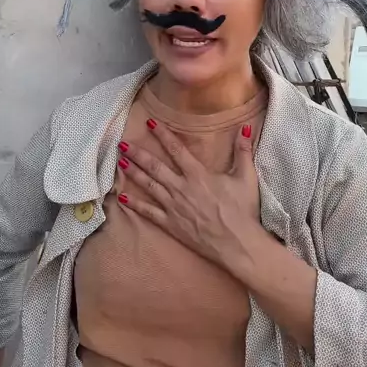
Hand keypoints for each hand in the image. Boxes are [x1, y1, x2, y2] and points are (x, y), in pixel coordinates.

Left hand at [116, 121, 259, 268]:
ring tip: (120, 162)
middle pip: (155, 167)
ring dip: (133, 173)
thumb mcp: (246, 177)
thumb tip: (245, 128)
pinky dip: (135, 205)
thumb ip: (243, 151)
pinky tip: (122, 198)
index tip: (150, 123)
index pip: (177, 150)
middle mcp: (181, 188)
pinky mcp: (171, 224)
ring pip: (149, 186)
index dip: (163, 135)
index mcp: (198, 175)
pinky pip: (149, 212)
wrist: (237, 243)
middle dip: (138, 153)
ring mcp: (173, 207)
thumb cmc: (242, 210)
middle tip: (122, 143)